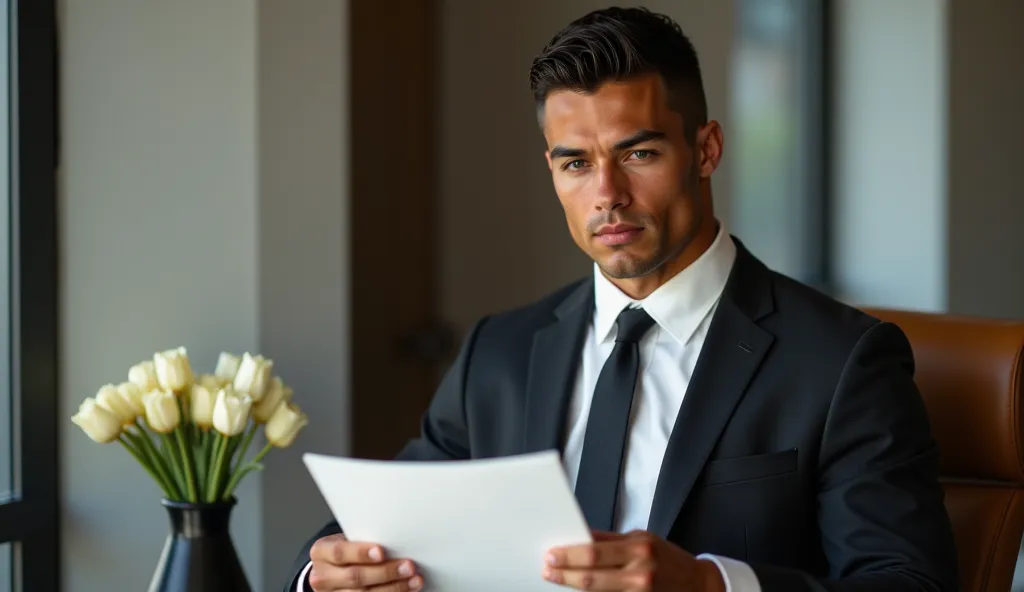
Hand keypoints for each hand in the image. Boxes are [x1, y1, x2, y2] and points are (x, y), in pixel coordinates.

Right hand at [308, 533, 423, 591]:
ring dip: (394, 588)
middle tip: (408, 566)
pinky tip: (406, 590)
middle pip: (354, 577)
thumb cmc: (345, 552)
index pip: (339, 552)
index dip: (361, 553)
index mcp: (321, 552)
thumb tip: (396, 537)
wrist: (331, 572)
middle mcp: (323, 576)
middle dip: (385, 572)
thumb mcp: (347, 540)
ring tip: (414, 580)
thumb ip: (363, 540)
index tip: (381, 551)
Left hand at [542, 530, 724, 591]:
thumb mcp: (642, 539)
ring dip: (573, 586)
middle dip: (564, 573)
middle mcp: (640, 572)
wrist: (698, 584)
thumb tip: (579, 537)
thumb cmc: (667, 558)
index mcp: (639, 548)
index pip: (594, 552)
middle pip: (591, 577)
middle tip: (547, 569)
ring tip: (558, 579)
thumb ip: (611, 541)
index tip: (552, 553)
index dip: (569, 555)